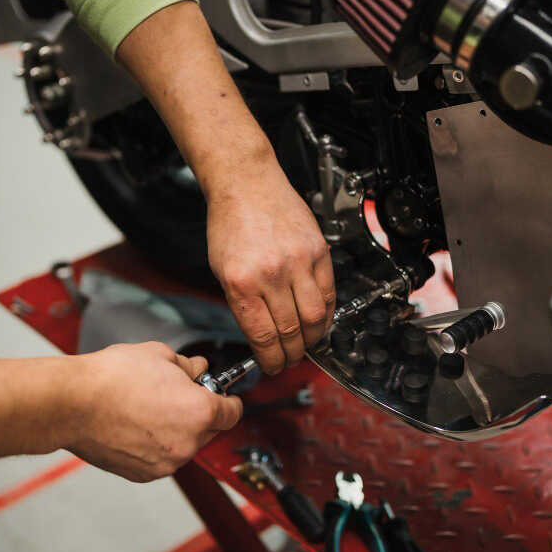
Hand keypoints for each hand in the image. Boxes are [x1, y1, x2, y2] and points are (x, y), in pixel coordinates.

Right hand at [66, 342, 242, 481]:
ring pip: (184, 445)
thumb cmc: (112, 378)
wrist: (72, 403)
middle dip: (199, 413)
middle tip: (176, 394)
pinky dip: (156, 445)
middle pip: (210, 430)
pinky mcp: (144, 474)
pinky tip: (136, 424)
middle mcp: (188, 443)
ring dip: (177, 429)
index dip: (228, 400)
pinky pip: (162, 458)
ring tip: (148, 407)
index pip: (232, 412)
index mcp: (200, 412)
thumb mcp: (160, 355)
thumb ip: (187, 366)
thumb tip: (197, 369)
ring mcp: (166, 462)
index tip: (223, 396)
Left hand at [208, 165, 335, 374]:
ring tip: (306, 344)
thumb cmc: (230, 222)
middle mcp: (271, 273)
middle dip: (291, 354)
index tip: (272, 367)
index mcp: (241, 282)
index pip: (263, 336)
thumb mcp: (222, 269)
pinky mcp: (318, 250)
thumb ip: (242, 303)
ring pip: (315, 317)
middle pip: (291, 331)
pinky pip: (329, 291)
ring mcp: (298, 261)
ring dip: (312, 338)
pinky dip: (326, 312)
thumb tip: (262, 336)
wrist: (247, 183)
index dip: (270, 360)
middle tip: (289, 360)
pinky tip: (319, 319)